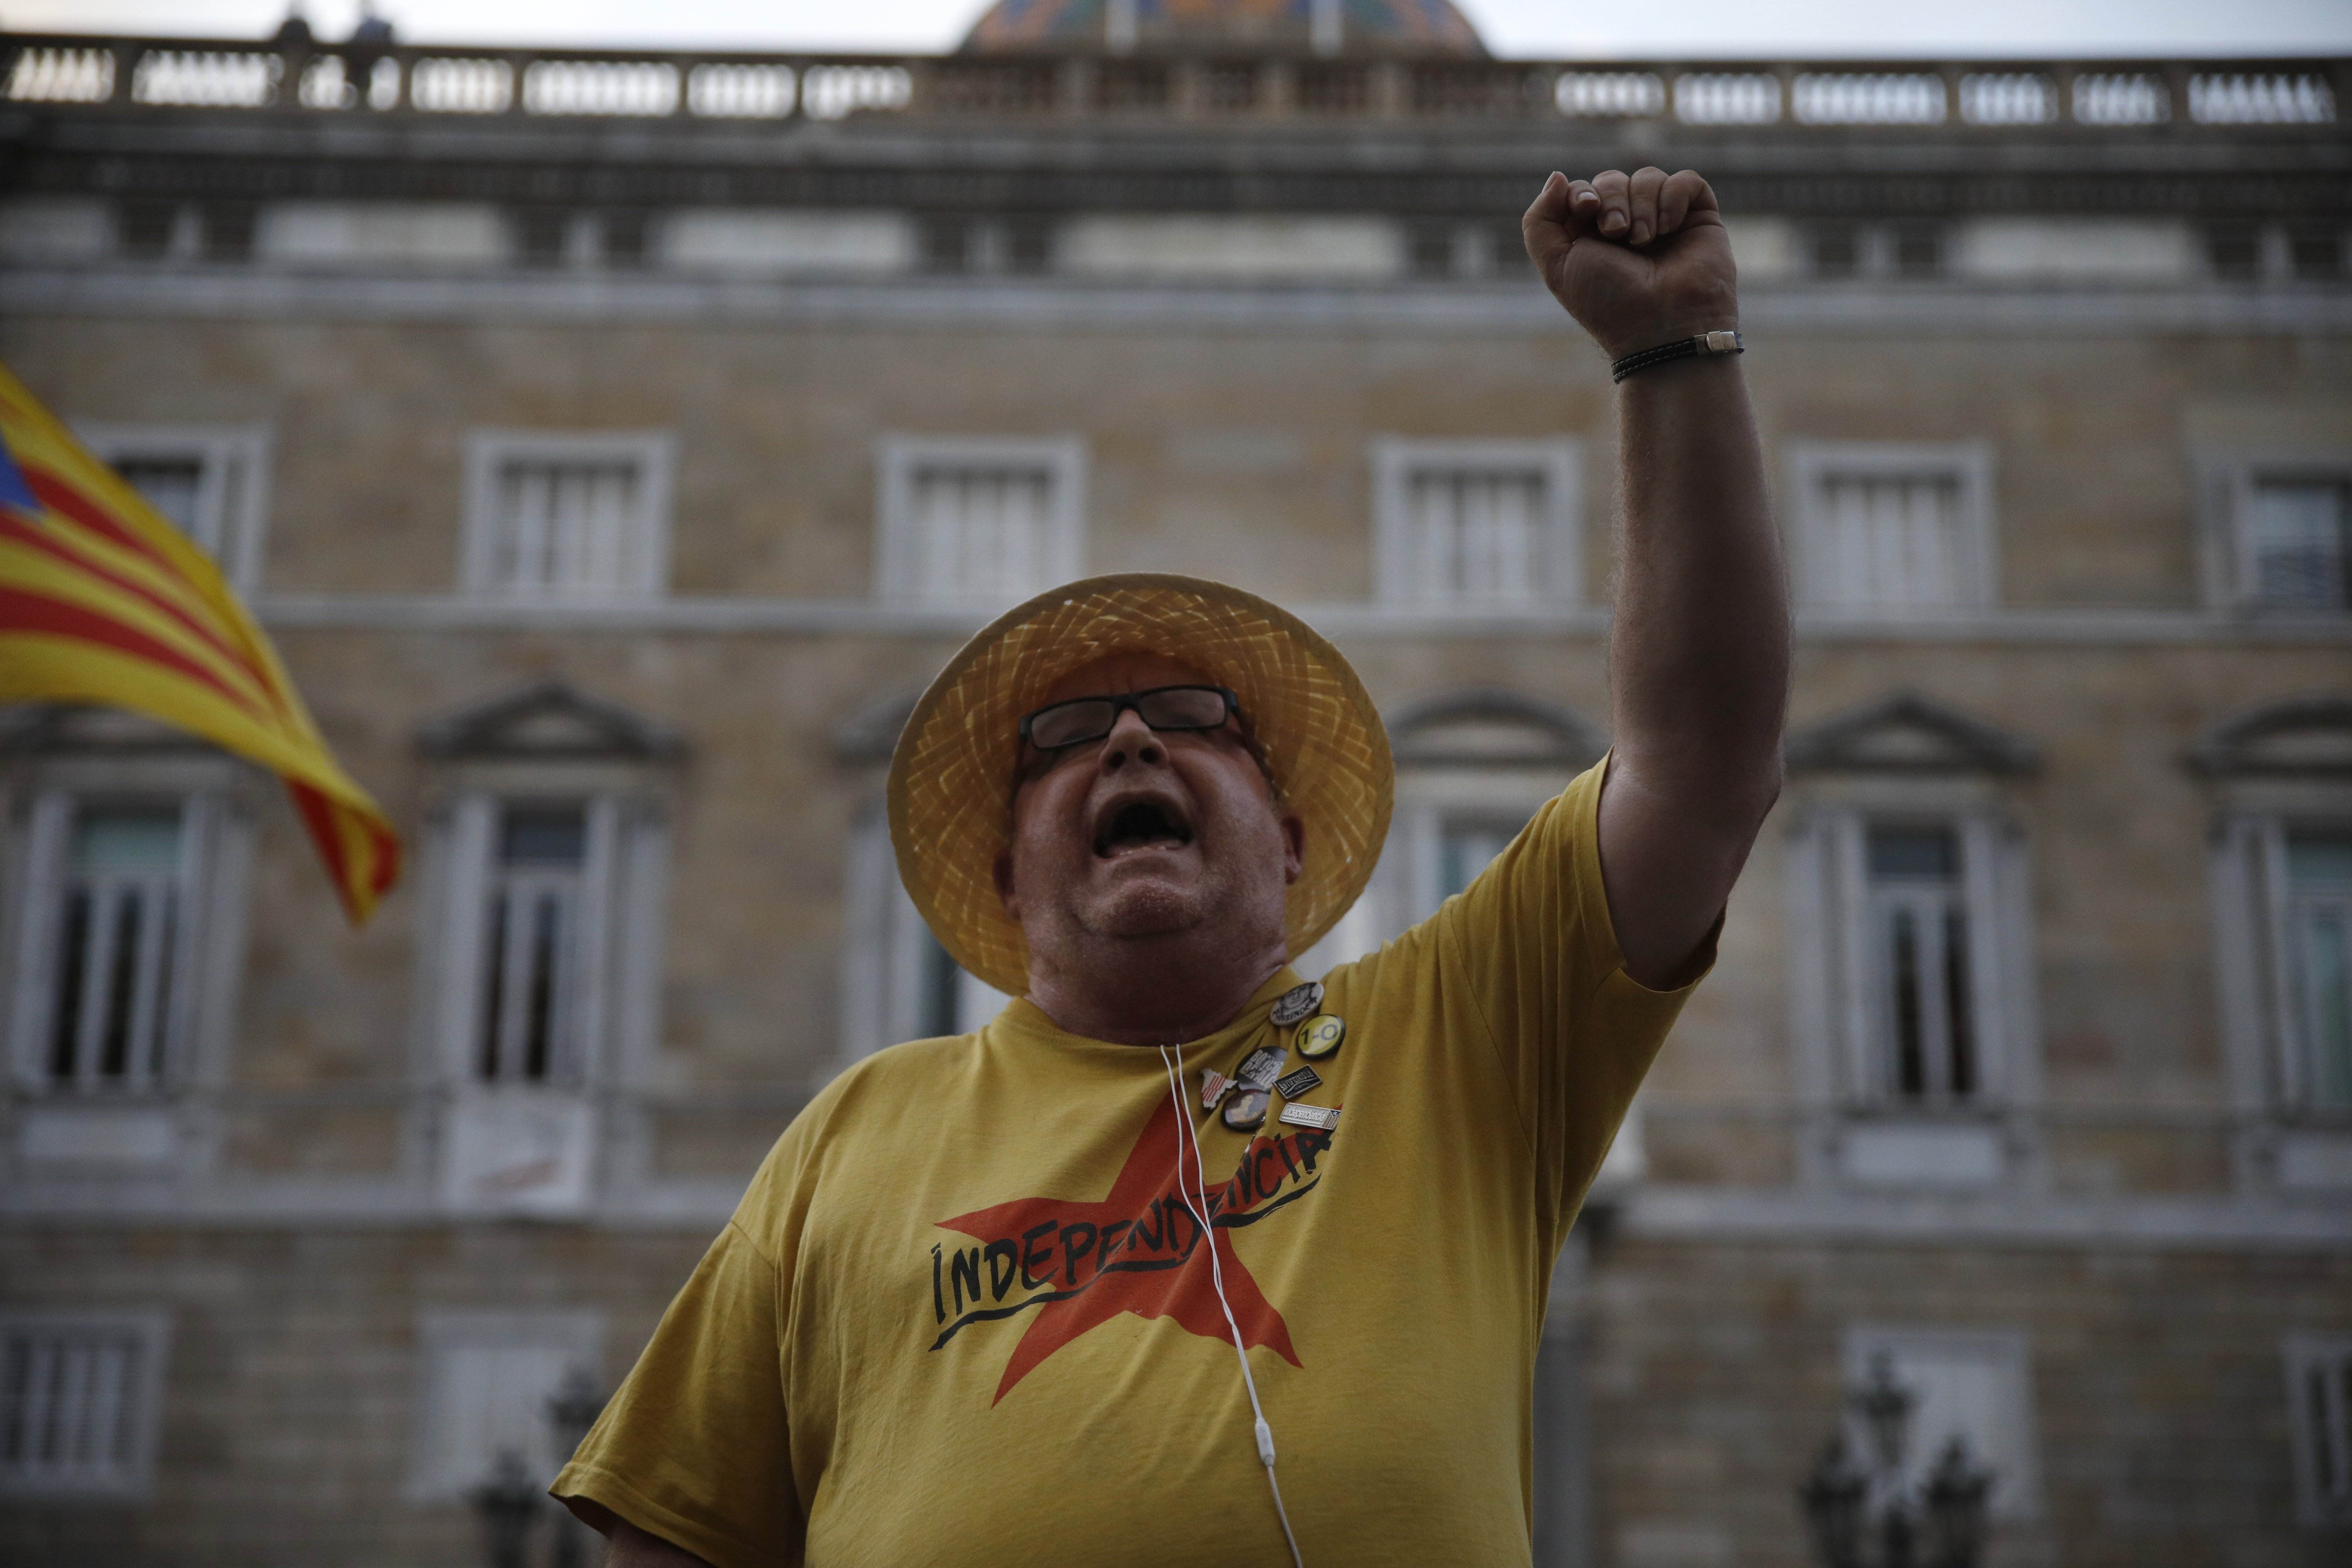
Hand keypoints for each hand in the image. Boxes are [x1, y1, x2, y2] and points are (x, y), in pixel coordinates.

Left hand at [1521, 167, 1738, 363]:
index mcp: (1591, 237)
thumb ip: (1539, 220)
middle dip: (1611, 199)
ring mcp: (1663, 221)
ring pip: (1647, 177)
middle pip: (1612, 179)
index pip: (1583, 190)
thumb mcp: (1556, 264)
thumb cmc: (1608, 300)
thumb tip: (1558, 176)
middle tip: (1616, 233)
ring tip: (1643, 241)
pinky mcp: (1698, 218)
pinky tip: (1669, 228)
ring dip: (1641, 205)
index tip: (1586, 209)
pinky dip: (1672, 198)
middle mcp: (1627, 226)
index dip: (1582, 193)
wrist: (1661, 324)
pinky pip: (1685, 181)